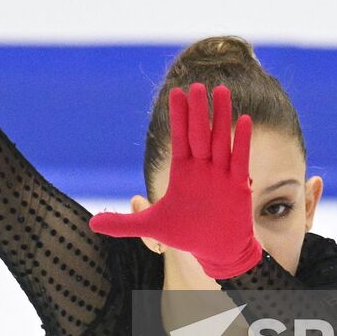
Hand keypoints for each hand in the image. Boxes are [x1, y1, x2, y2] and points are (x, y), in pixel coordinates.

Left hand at [90, 83, 262, 278]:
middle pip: (199, 133)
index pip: (179, 138)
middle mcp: (203, 168)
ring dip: (221, 117)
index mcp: (183, 171)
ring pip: (221, 140)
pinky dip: (242, 141)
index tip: (176, 93)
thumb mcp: (151, 227)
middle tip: (196, 85)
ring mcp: (221, 175)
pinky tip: (244, 120)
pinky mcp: (238, 187)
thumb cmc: (186, 234)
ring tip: (221, 90)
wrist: (217, 250)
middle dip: (197, 111)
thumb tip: (92, 224)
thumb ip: (123, 223)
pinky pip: (240, 160)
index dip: (179, 116)